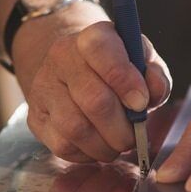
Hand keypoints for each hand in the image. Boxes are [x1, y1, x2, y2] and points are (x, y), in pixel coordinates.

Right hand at [15, 7, 171, 163]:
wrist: (77, 71)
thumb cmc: (119, 68)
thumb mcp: (143, 62)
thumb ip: (155, 75)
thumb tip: (153, 91)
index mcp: (93, 37)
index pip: (101, 51)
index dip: (125, 80)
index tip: (142, 103)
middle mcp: (62, 58)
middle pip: (94, 100)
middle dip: (122, 127)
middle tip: (134, 135)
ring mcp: (44, 88)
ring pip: (76, 128)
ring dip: (106, 145)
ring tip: (118, 143)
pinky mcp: (36, 117)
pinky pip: (62, 146)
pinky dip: (88, 154)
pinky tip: (99, 146)